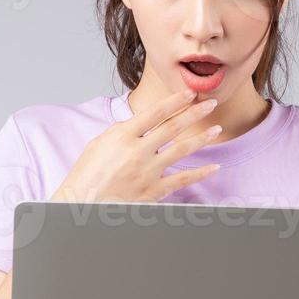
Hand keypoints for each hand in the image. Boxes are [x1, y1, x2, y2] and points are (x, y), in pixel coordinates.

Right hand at [52, 86, 222, 203]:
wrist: (82, 205)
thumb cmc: (88, 174)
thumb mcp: (100, 144)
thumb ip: (123, 131)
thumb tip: (144, 123)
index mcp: (122, 135)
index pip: (155, 112)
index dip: (176, 101)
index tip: (190, 93)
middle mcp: (137, 151)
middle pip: (173, 127)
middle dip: (195, 113)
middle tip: (211, 103)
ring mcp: (147, 172)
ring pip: (182, 150)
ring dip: (202, 138)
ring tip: (216, 130)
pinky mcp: (153, 191)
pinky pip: (182, 180)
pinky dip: (200, 173)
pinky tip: (213, 167)